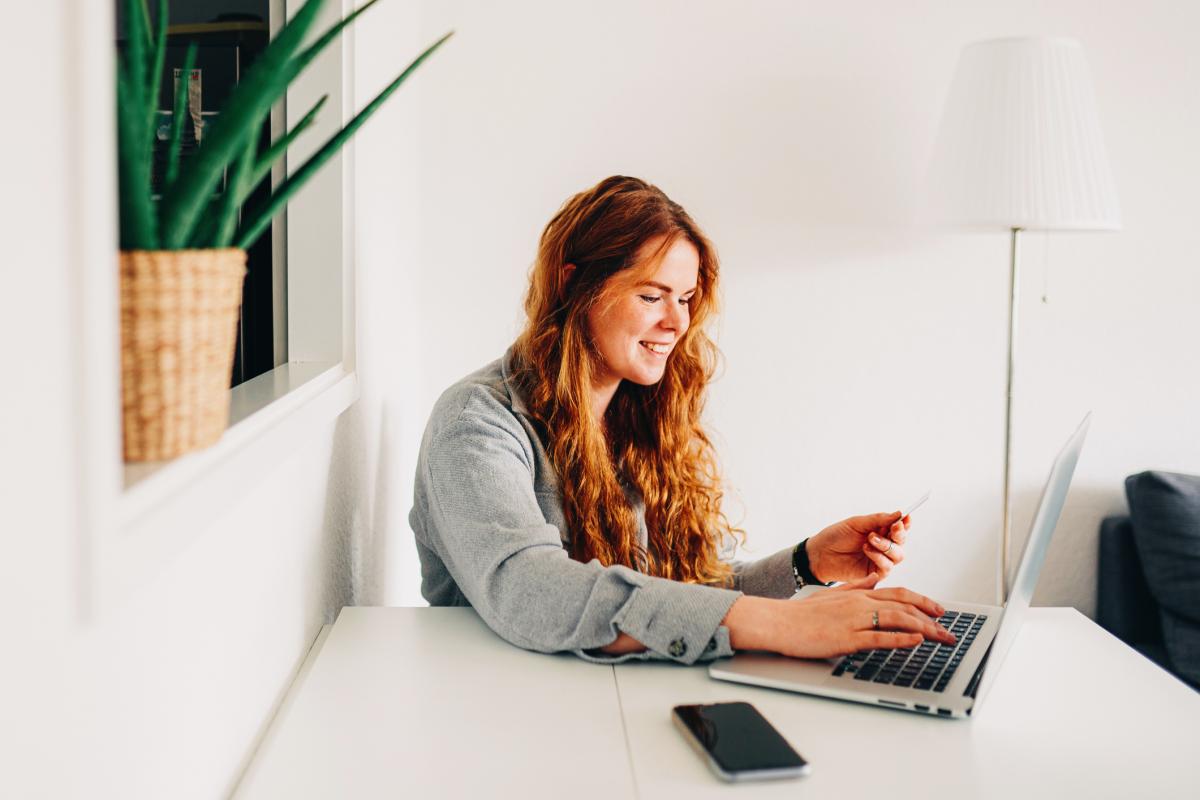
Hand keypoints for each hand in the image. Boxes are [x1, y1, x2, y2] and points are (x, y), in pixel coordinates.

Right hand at [723, 575, 954, 659]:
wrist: (777, 621)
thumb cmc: (800, 612)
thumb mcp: (830, 594)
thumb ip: (855, 586)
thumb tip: (875, 578)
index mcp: (857, 593)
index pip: (898, 593)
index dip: (923, 601)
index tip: (939, 610)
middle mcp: (859, 603)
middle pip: (904, 606)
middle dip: (932, 617)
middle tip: (950, 629)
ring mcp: (853, 620)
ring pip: (897, 620)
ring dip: (925, 629)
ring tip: (942, 638)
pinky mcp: (846, 638)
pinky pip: (879, 637)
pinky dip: (901, 639)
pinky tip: (915, 641)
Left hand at [807, 511, 909, 582]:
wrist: (820, 553)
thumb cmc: (836, 536)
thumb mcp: (857, 523)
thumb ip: (878, 520)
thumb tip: (898, 514)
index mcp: (879, 532)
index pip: (898, 528)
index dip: (904, 523)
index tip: (906, 517)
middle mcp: (882, 546)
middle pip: (901, 542)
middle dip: (900, 534)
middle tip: (894, 526)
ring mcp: (879, 560)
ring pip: (898, 555)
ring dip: (886, 545)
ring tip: (870, 538)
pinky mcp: (874, 573)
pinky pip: (887, 567)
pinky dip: (879, 557)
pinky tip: (867, 549)